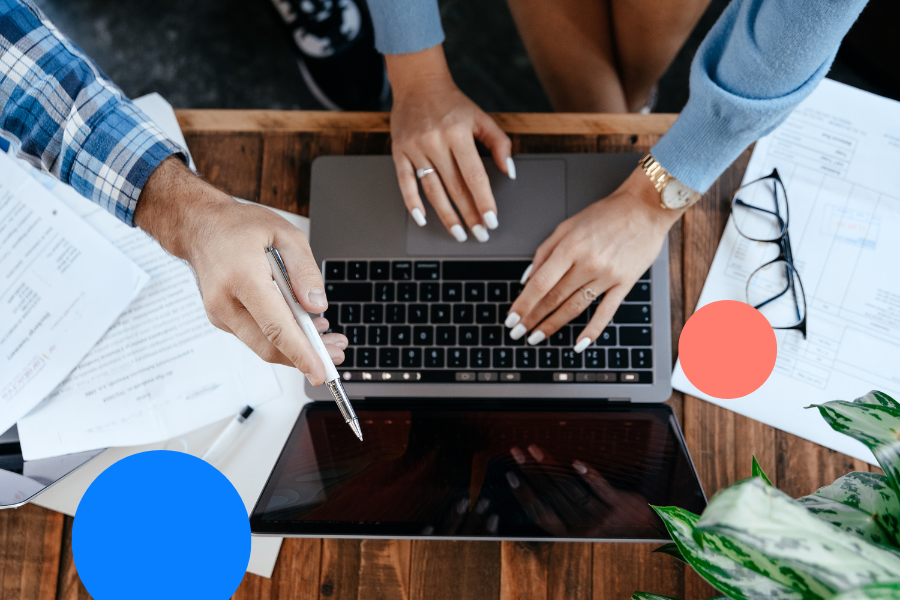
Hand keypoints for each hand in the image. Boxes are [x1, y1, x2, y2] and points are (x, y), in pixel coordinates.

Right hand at [134, 157, 347, 384]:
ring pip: (263, 346)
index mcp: (242, 278)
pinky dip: (281, 337)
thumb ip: (305, 270)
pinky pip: (256, 336)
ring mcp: (220, 314)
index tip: (321, 371)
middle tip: (337, 353)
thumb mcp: (284, 233)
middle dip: (306, 356)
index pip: (276, 327)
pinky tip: (303, 326)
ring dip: (296, 349)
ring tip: (328, 338)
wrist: (199, 227)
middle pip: (270, 346)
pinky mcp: (222, 319)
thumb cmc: (239, 226)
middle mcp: (225, 302)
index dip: (301, 353)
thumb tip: (317, 305)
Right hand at [386, 45, 513, 242]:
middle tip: (480, 234)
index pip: (474, 175)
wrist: (418, 84)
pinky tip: (423, 219)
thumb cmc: (452, 104)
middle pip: (455, 188)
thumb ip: (499, 143)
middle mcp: (435, 142)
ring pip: (432, 190)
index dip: (484, 201)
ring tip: (459, 233)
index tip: (491, 220)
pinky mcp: (399, 152)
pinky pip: (405, 183)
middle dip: (469, 215)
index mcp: (458, 133)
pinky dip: (412, 203)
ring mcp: (415, 148)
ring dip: (446, 216)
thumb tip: (509, 172)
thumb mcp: (481, 117)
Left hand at [504, 168, 682, 351]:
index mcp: (570, 247)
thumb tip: (527, 278)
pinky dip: (592, 330)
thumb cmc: (606, 214)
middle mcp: (587, 263)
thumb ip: (545, 252)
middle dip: (532, 318)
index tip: (511, 318)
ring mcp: (607, 275)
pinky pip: (606, 312)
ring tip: (536, 337)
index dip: (523, 304)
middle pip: (554, 298)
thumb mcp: (568, 225)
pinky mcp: (624, 283)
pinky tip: (579, 344)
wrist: (645, 208)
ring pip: (574, 307)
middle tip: (518, 333)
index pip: (540, 283)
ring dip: (553, 325)